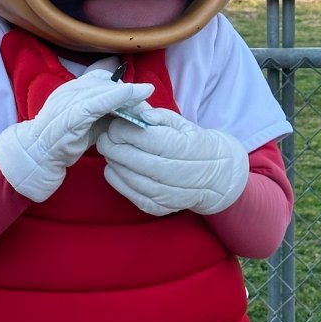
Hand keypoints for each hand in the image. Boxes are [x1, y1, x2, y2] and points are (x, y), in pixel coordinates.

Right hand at [0, 68, 153, 201]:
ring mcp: (67, 102)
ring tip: (145, 91)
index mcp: (71, 90)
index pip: (99, 79)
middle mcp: (67, 90)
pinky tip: (129, 95)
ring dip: (125, 91)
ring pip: (101, 90)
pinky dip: (113, 98)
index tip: (137, 92)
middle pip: (103, 83)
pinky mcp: (69, 116)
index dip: (118, 84)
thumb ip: (103, 113)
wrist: (36, 157)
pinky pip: (95, 103)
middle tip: (147, 92)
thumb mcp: (86, 123)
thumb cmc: (63, 141)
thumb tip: (129, 108)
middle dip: (126, 87)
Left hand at [96, 105, 248, 215]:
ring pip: (130, 178)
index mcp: (184, 148)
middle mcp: (177, 174)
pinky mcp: (158, 208)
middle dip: (113, 147)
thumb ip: (160, 116)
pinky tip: (114, 167)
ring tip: (110, 150)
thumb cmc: (193, 144)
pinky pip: (130, 195)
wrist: (215, 176)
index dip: (124, 130)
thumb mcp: (183, 124)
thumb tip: (140, 113)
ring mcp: (168, 195)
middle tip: (104, 137)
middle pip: (135, 160)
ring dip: (114, 163)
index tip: (114, 124)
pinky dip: (117, 180)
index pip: (145, 138)